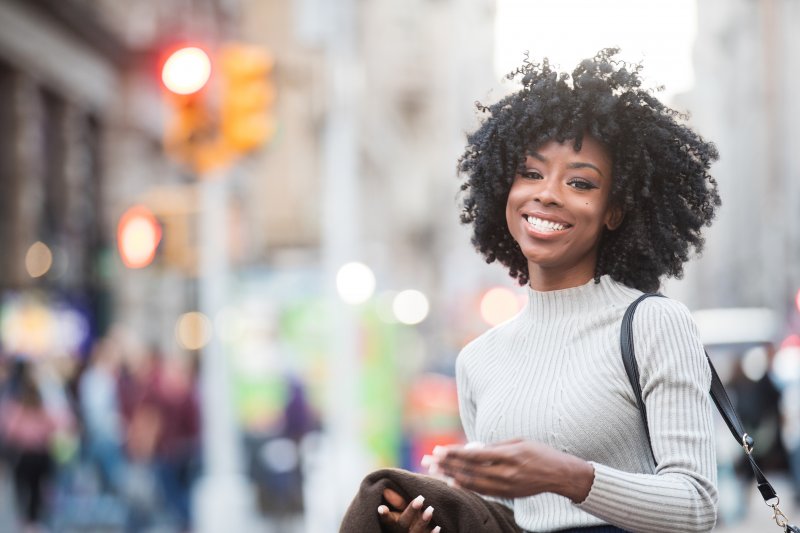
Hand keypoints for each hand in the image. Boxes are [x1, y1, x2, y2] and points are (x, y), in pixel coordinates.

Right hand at [377, 488, 439, 532]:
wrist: (413, 531)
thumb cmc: (407, 517)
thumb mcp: (401, 510)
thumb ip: (397, 501)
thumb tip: (386, 489)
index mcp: (393, 524)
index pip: (387, 519)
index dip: (384, 515)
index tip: (382, 508)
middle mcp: (401, 531)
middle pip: (403, 523)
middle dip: (411, 511)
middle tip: (420, 499)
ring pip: (416, 531)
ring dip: (423, 521)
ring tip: (431, 509)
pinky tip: (438, 527)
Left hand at [430, 439, 593, 501]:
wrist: (560, 475)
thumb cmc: (539, 453)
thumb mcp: (518, 441)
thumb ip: (495, 446)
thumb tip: (472, 448)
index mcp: (509, 455)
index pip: (474, 455)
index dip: (454, 453)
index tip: (439, 450)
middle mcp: (506, 472)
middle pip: (469, 470)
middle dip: (447, 465)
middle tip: (429, 460)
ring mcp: (507, 486)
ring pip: (473, 482)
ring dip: (452, 476)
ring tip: (436, 471)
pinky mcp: (508, 494)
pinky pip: (483, 491)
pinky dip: (467, 486)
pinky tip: (454, 482)